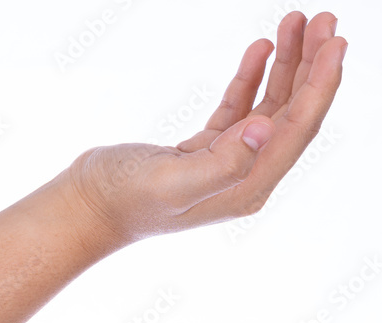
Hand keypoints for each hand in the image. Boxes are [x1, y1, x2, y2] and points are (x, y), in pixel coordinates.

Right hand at [61, 11, 346, 246]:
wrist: (82, 208)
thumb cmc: (122, 199)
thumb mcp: (173, 183)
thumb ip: (224, 162)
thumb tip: (266, 129)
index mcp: (247, 186)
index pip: (298, 129)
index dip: (321, 84)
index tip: (335, 41)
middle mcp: (243, 177)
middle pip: (292, 115)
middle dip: (311, 66)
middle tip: (322, 19)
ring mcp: (223, 164)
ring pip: (268, 108)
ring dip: (285, 66)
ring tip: (294, 23)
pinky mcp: (200, 153)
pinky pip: (238, 110)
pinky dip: (251, 79)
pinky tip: (259, 50)